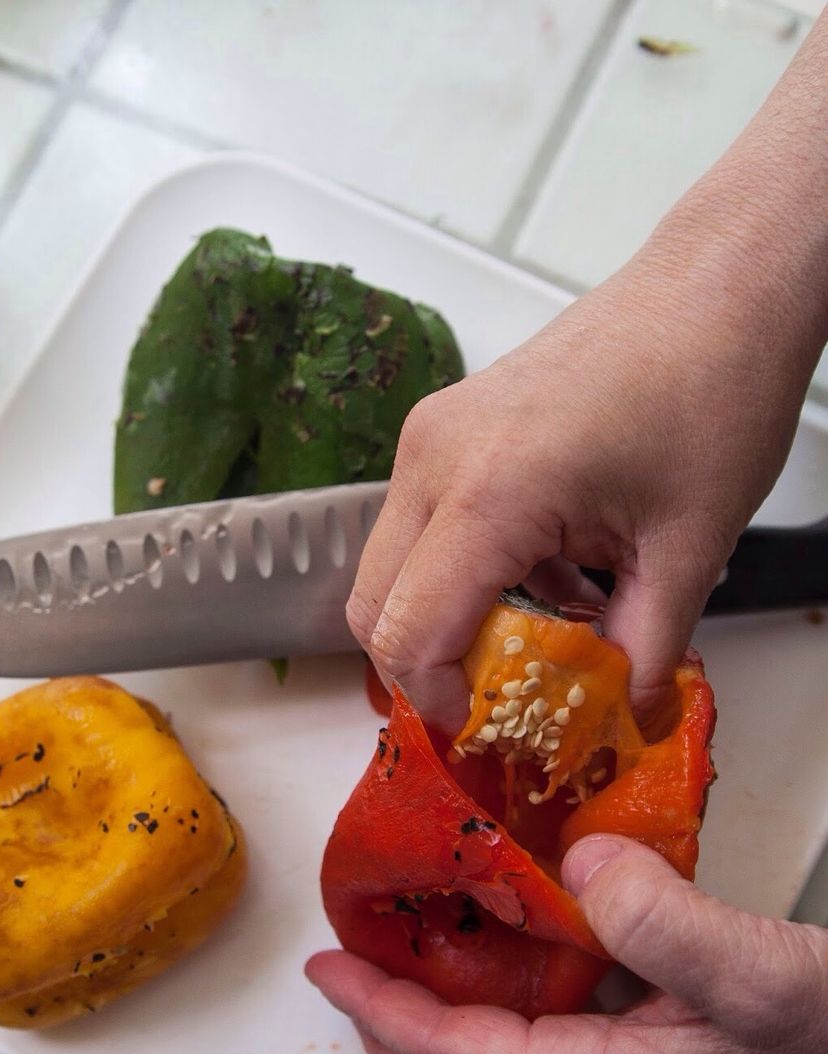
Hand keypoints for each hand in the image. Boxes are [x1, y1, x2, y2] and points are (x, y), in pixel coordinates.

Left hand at [306, 836, 827, 1053]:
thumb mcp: (751, 974)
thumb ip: (661, 923)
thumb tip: (579, 866)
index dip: (382, 1012)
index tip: (330, 969)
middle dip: (393, 1036)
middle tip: (357, 975)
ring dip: (445, 1015)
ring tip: (419, 949)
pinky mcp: (652, 1050)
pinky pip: (552, 1026)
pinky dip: (512, 988)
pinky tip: (529, 929)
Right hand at [347, 233, 817, 734]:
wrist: (716, 288)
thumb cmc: (710, 389)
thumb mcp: (690, 547)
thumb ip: (647, 649)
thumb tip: (626, 713)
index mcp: (490, 493)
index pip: (408, 633)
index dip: (437, 699)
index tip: (484, 729)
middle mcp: (436, 460)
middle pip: (373, 606)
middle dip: (426, 667)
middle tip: (498, 700)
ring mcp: (433, 437)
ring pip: (391, 568)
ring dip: (445, 618)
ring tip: (535, 639)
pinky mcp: (446, 428)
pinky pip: (423, 525)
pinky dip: (462, 573)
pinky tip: (544, 581)